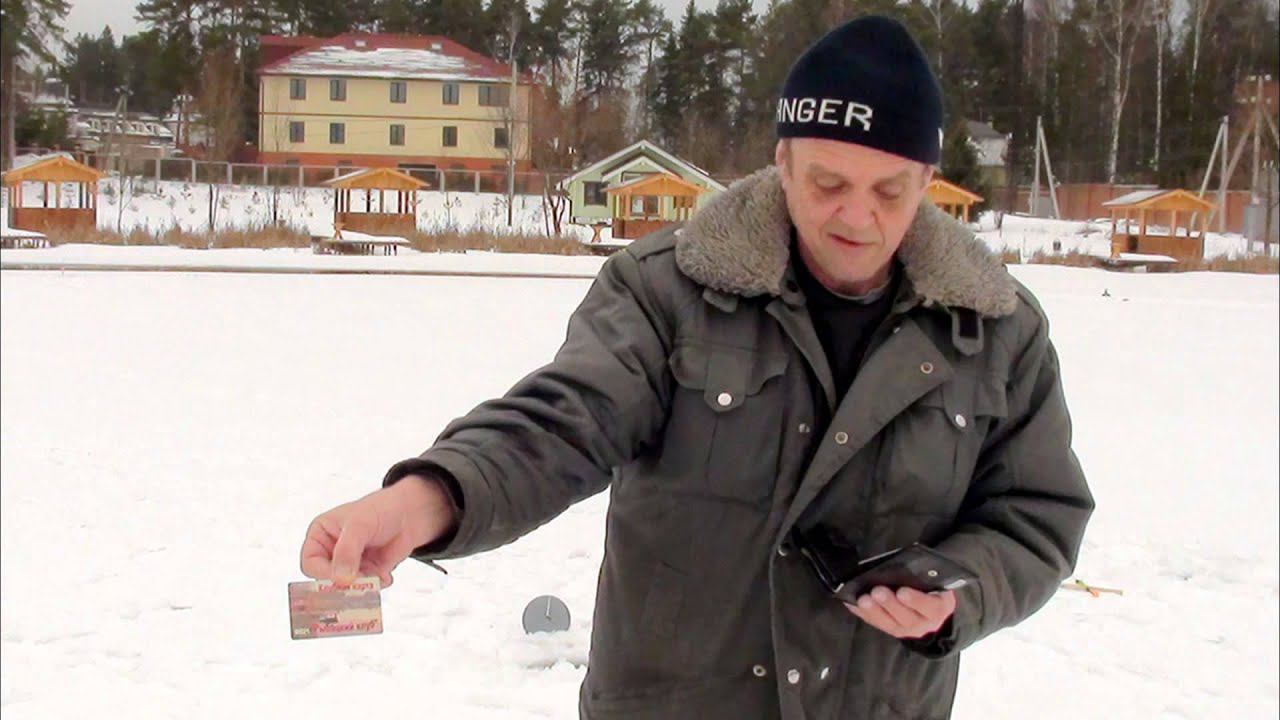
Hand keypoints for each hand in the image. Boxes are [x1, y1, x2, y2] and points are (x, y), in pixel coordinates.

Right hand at [300, 474, 457, 587]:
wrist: (409, 513)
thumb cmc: (379, 510)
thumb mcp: (360, 525)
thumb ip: (347, 551)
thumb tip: (340, 580)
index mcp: (319, 537)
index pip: (311, 563)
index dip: (323, 574)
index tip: (341, 580)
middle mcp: (331, 553)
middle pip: (326, 580)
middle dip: (343, 585)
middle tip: (360, 586)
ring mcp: (349, 565)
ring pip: (348, 588)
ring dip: (363, 586)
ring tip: (377, 576)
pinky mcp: (367, 573)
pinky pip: (366, 589)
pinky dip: (376, 585)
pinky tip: (386, 574)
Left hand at [845, 586, 955, 638]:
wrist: (931, 610)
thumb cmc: (931, 589)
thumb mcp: (936, 582)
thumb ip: (925, 576)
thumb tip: (904, 566)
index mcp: (939, 608)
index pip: (931, 607)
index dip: (916, 601)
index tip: (902, 591)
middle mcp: (924, 624)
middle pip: (907, 617)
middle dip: (890, 604)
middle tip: (877, 591)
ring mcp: (907, 630)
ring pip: (889, 623)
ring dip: (874, 611)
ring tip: (863, 599)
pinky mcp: (892, 630)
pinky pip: (876, 623)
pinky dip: (863, 613)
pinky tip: (852, 603)